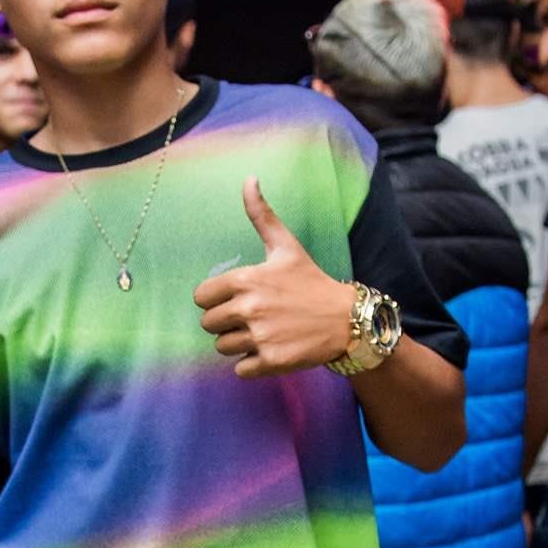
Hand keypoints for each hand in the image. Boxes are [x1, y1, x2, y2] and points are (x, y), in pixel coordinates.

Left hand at [193, 176, 354, 377]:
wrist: (346, 319)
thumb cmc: (311, 281)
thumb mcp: (286, 246)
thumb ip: (261, 215)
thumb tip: (249, 178)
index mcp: (246, 279)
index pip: (202, 298)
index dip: (216, 300)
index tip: (236, 299)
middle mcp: (249, 308)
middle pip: (209, 325)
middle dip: (225, 323)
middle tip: (251, 318)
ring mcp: (260, 336)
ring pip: (222, 347)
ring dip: (238, 344)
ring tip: (262, 333)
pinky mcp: (270, 361)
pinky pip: (240, 368)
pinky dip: (251, 364)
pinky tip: (270, 350)